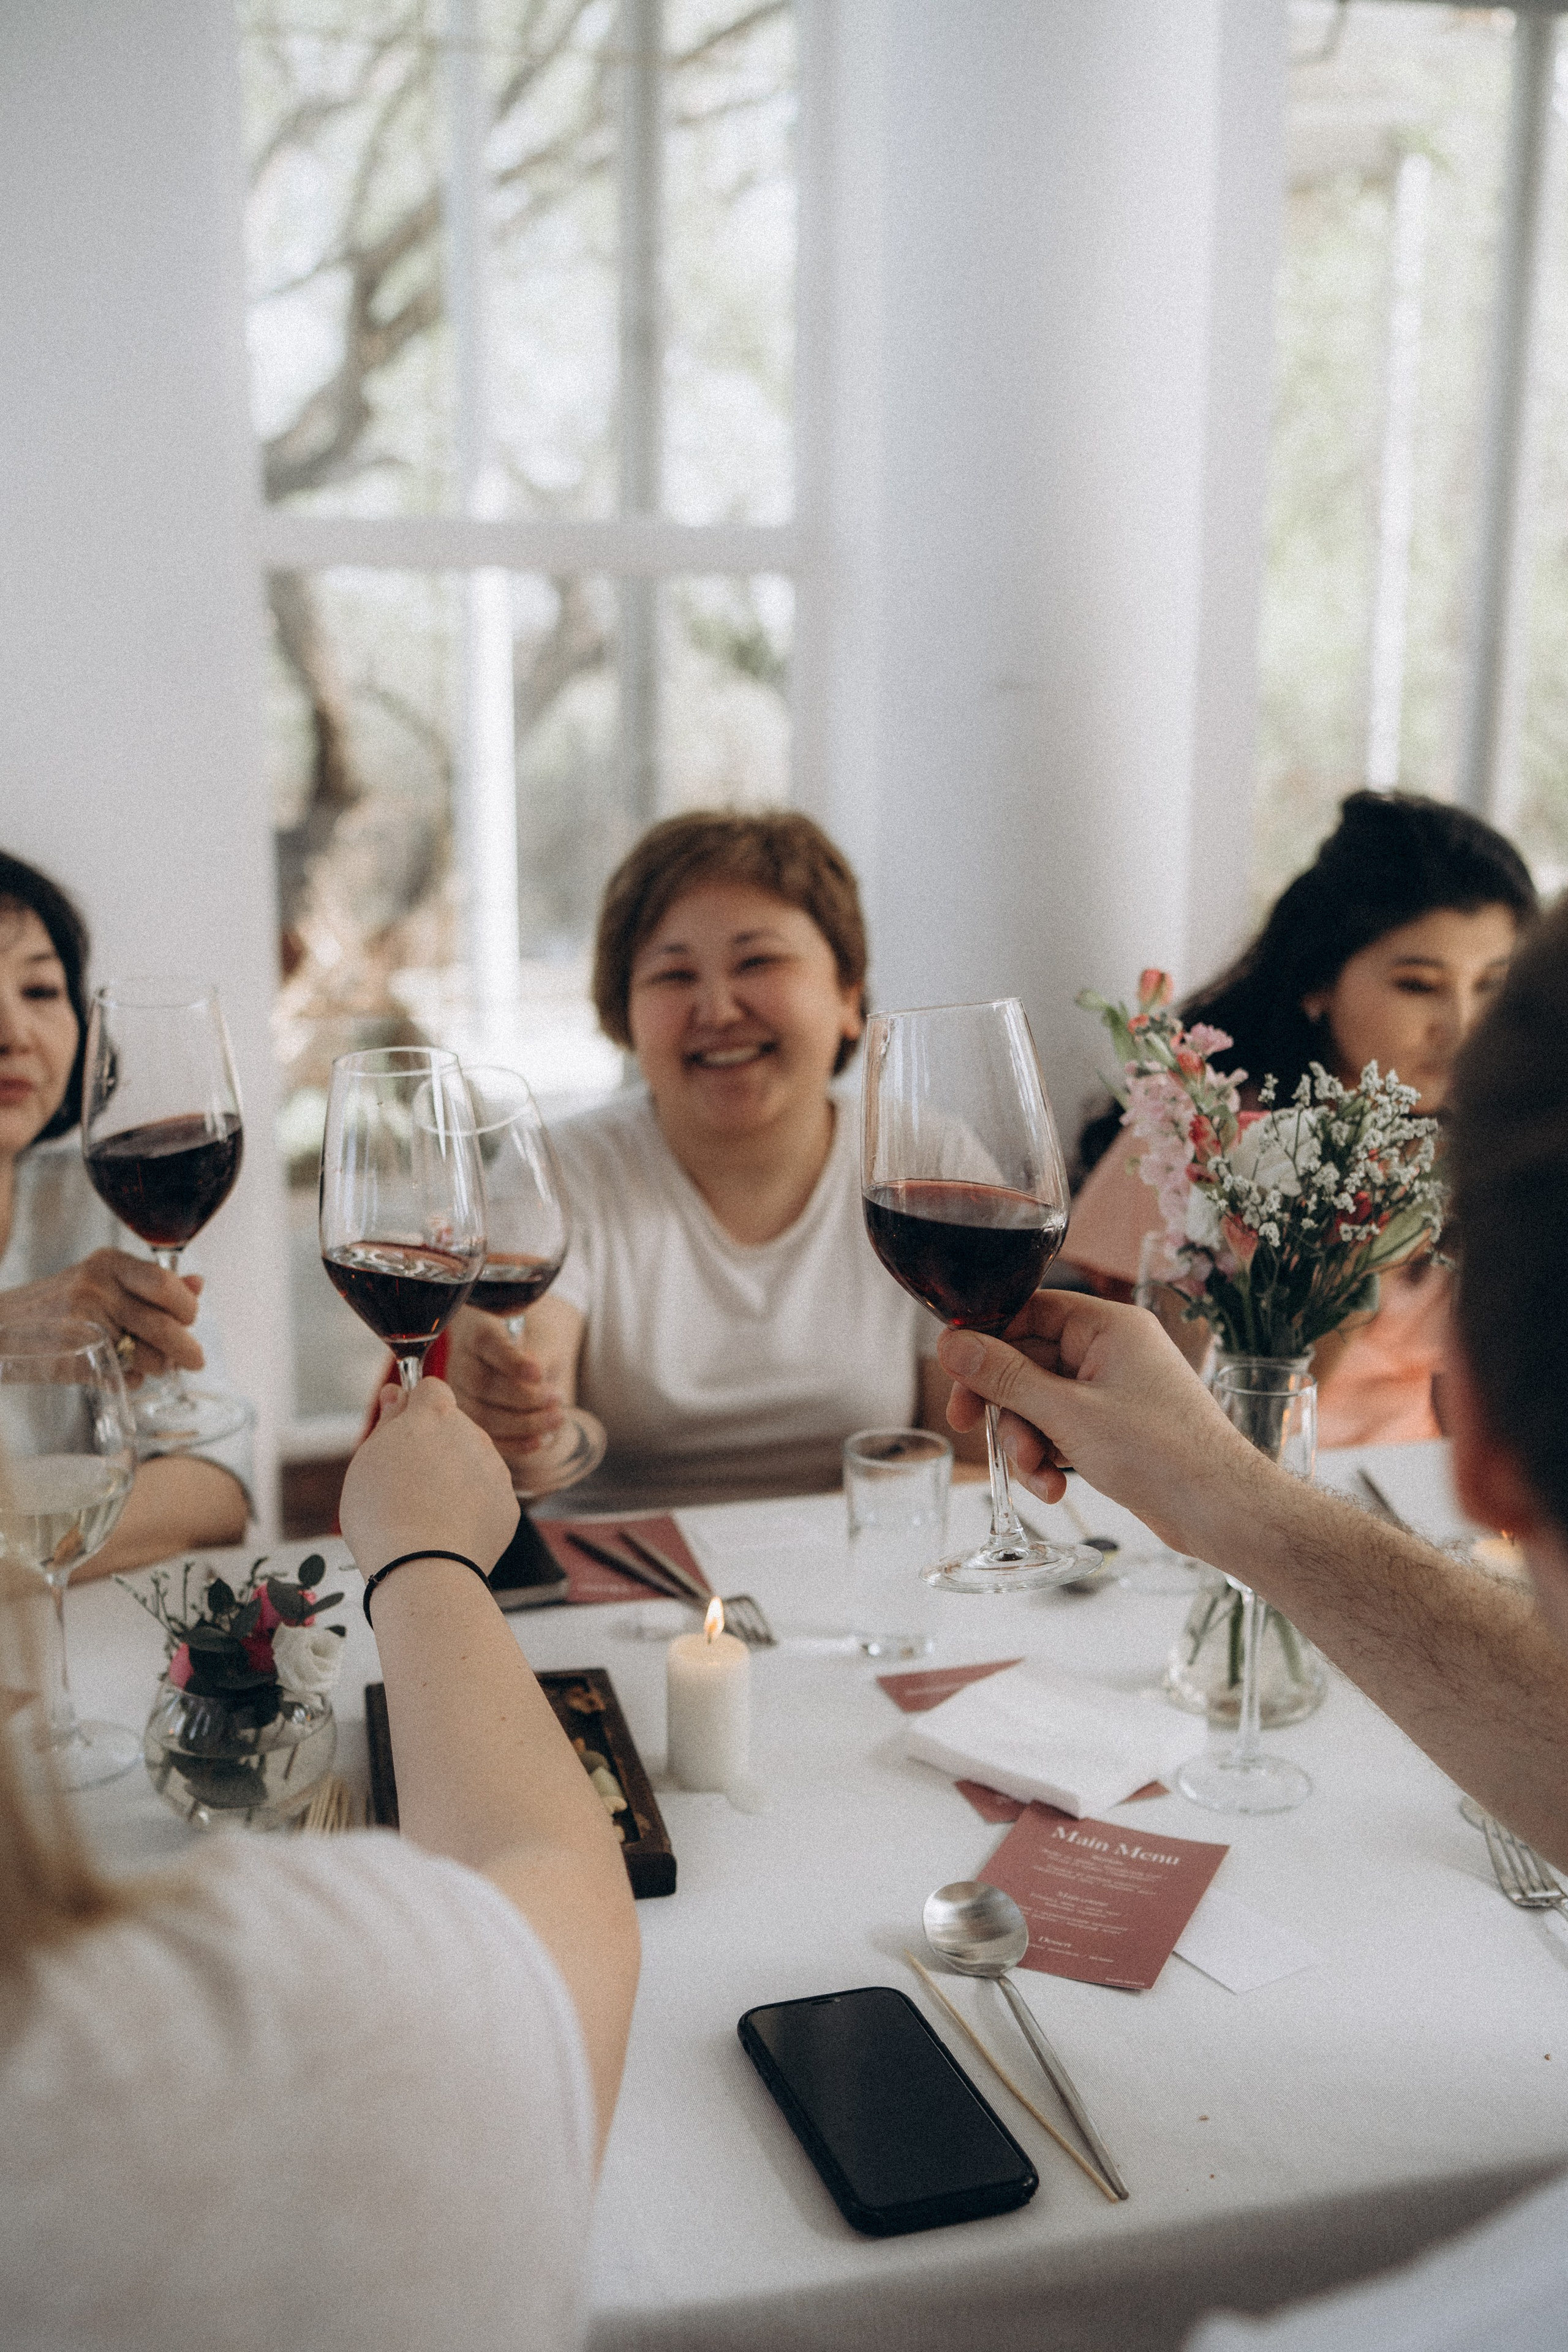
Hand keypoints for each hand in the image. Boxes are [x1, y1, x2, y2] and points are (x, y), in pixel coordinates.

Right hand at [0, 1250, 203, 1379]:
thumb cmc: (57, 1306)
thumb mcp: (100, 1282)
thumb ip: (150, 1284)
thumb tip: (199, 1284)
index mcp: (107, 1264)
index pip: (165, 1282)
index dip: (186, 1305)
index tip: (189, 1318)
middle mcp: (96, 1290)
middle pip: (163, 1324)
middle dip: (186, 1348)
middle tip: (194, 1360)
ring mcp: (84, 1325)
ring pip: (147, 1355)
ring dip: (155, 1366)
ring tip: (143, 1363)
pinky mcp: (75, 1360)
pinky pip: (124, 1378)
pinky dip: (130, 1381)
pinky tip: (118, 1373)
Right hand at [340, 1376, 518, 1577]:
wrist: (421, 1570)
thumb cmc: (382, 1514)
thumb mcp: (368, 1459)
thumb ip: (389, 1421)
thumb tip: (397, 1392)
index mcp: (434, 1416)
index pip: (431, 1388)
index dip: (414, 1407)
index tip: (401, 1430)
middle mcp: (473, 1435)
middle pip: (455, 1427)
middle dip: (435, 1445)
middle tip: (407, 1482)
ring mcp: (495, 1470)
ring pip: (474, 1462)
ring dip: (456, 1476)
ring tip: (426, 1511)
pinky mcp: (509, 1504)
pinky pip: (488, 1497)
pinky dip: (472, 1509)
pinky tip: (448, 1530)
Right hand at [443, 1303, 566, 1467]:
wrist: (522, 1363)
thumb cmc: (534, 1346)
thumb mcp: (543, 1340)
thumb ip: (540, 1355)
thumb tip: (535, 1379)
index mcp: (478, 1331)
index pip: (486, 1342)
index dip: (511, 1361)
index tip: (538, 1373)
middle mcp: (462, 1362)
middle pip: (482, 1384)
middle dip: (525, 1397)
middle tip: (557, 1397)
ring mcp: (462, 1394)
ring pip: (483, 1416)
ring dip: (524, 1423)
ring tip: (557, 1418)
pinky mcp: (470, 1421)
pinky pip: (487, 1438)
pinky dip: (515, 1443)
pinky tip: (540, 1440)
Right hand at [938, 1290, 1260, 1555]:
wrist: (1220, 1510)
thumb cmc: (1161, 1453)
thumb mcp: (1066, 1413)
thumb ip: (1004, 1377)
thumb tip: (952, 1344)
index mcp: (1110, 1327)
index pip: (1029, 1311)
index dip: (987, 1341)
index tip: (955, 1372)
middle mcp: (1113, 1351)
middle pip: (1028, 1362)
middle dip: (1004, 1407)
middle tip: (970, 1429)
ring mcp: (1115, 1391)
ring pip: (1041, 1403)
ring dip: (1025, 1441)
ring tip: (1035, 1476)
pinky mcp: (1116, 1428)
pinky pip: (1062, 1429)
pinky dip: (1050, 1456)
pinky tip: (1053, 1487)